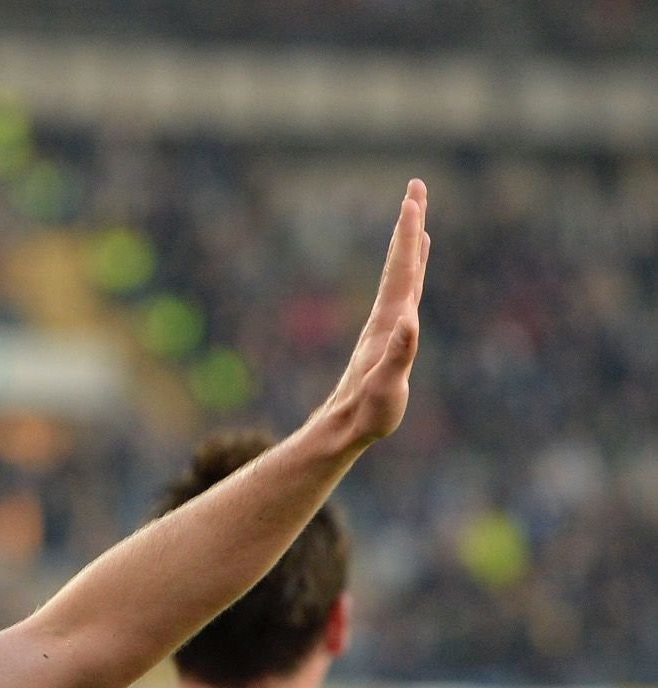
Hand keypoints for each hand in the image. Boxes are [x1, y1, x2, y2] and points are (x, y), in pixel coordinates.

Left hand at [315, 179, 429, 449]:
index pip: (402, 269)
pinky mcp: (388, 338)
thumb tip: (410, 320)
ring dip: (410, 245)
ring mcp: (387, 326)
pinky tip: (413, 271)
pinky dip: (411, 275)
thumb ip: (399, 354)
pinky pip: (403, 296)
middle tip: (416, 187)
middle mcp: (387, 317)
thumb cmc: (368, 412)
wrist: (344, 427)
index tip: (413, 199)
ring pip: (401, 276)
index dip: (410, 234)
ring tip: (417, 218)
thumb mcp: (387, 386)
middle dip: (410, 225)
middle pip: (401, 263)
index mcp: (389, 322)